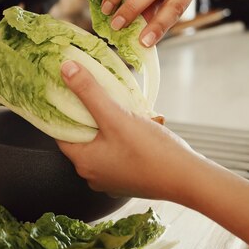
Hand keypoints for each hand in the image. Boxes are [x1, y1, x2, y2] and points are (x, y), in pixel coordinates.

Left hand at [56, 60, 201, 199]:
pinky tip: (134, 122)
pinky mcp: (128, 177)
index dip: (61, 110)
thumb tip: (66, 69)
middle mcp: (93, 174)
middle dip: (88, 114)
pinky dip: (120, 135)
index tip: (65, 90)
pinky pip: (116, 151)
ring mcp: (111, 178)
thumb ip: (89, 92)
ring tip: (116, 104)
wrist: (189, 179)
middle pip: (81, 136)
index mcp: (83, 162)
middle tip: (93, 92)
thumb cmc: (150, 152)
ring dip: (107, 123)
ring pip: (101, 142)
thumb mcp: (116, 116)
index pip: (60, 132)